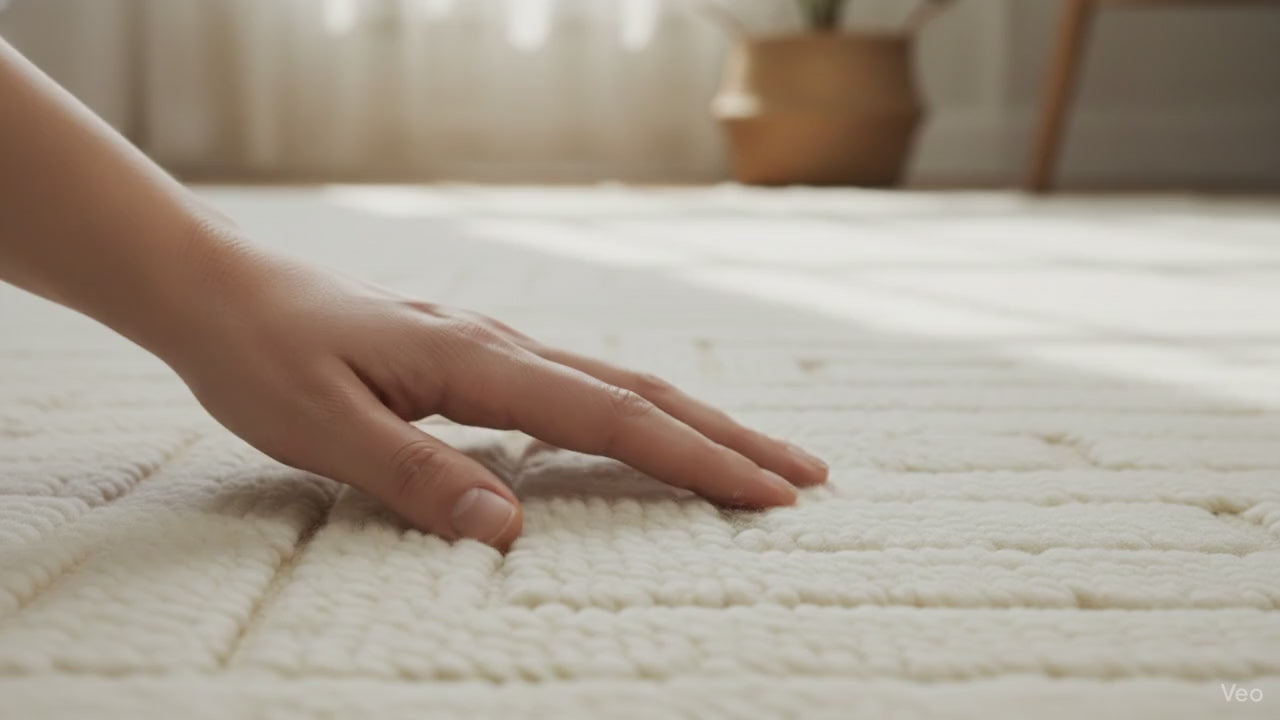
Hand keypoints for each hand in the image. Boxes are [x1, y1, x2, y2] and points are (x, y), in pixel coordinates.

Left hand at [157, 243, 827, 550]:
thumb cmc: (266, 359)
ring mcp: (496, 349)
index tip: (767, 494)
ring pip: (621, 386)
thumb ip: (417, 477)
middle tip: (807, 478)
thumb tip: (508, 532)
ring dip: (697, 422)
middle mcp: (503, 349)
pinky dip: (642, 415)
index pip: (612, 419)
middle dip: (729, 437)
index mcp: (478, 364)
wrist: (224, 291)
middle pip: (643, 393)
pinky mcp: (480, 359)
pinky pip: (583, 389)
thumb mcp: (323, 430)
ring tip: (758, 457)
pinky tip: (654, 433)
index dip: (695, 459)